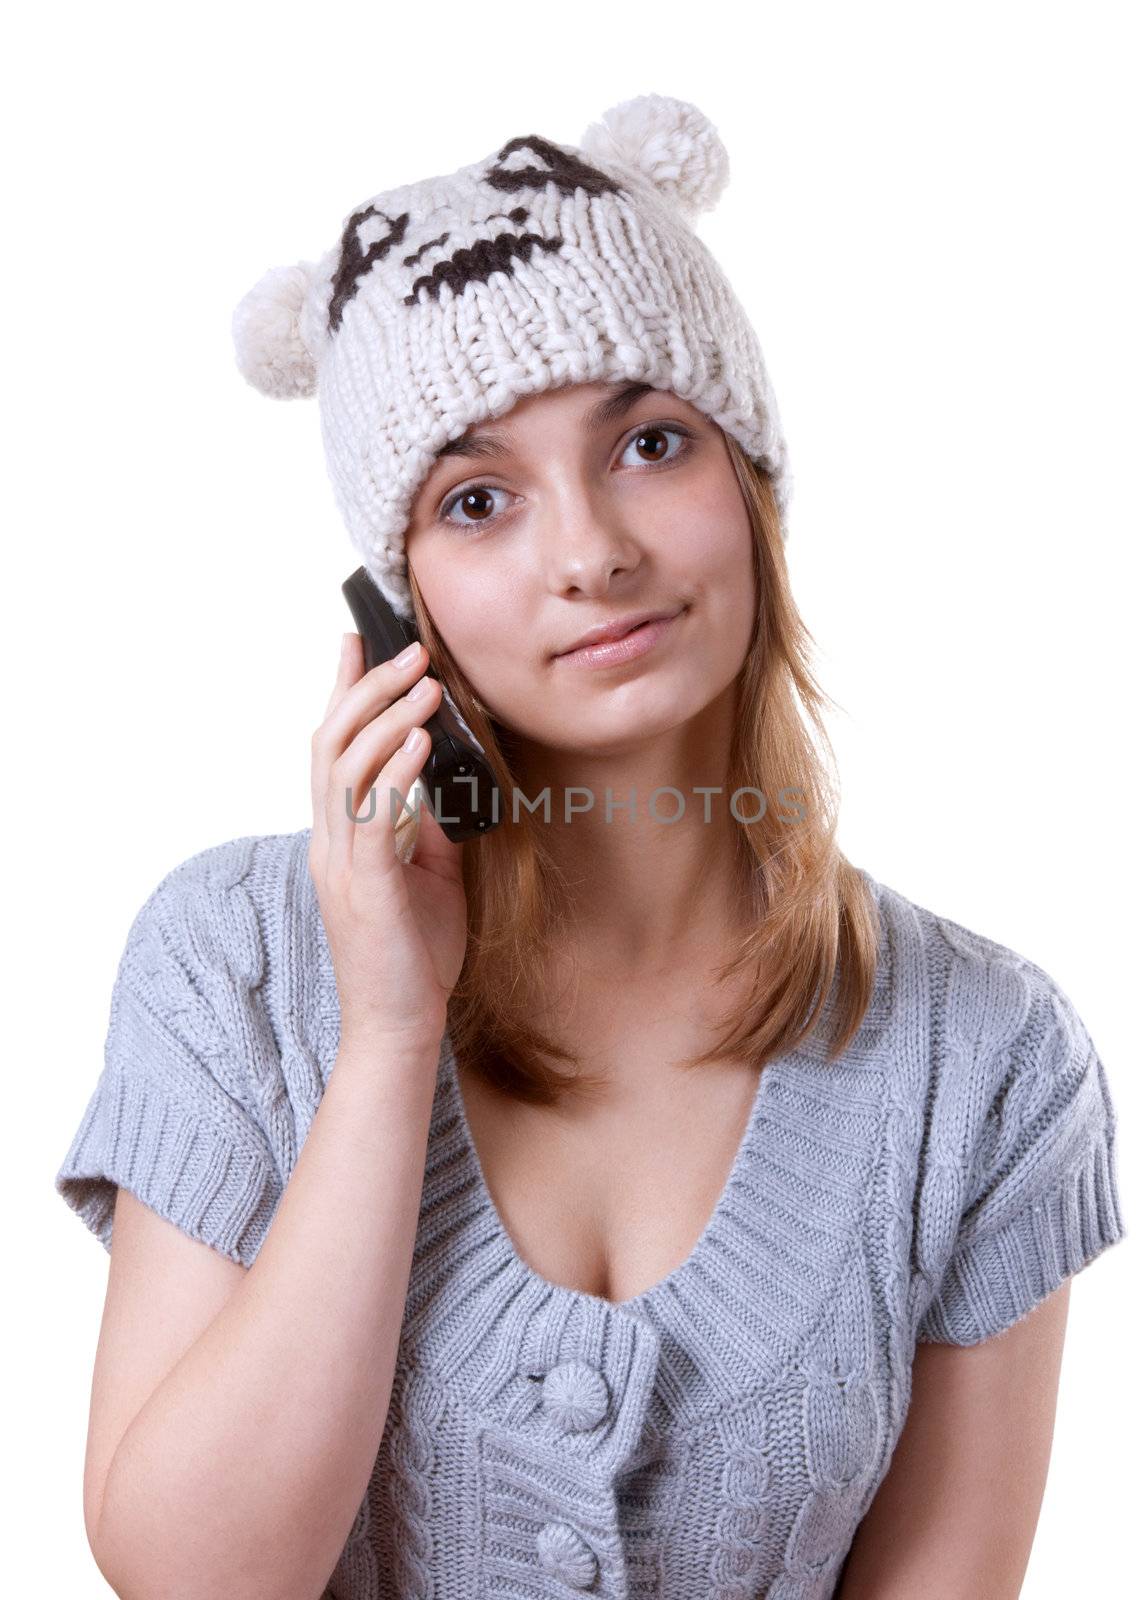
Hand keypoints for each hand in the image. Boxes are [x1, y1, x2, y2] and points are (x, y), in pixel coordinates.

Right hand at [309, 633, 468, 1047]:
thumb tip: (449, 776)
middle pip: (330, 744)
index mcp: (339, 836)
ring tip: (424, 683)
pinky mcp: (363, 889)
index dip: (339, 690)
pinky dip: (396, 772)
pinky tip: (420, 742)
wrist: (398, 1027)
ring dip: (385, 719)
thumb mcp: (428, 874)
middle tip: (408, 650)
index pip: (330, 747)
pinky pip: (372, 818)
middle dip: (367, 689)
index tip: (354, 639)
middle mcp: (329, 842)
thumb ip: (428, 824)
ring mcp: (340, 865)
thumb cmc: (413, 954)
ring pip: (345, 770)